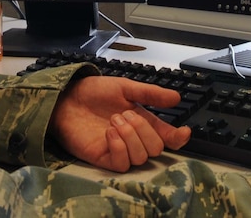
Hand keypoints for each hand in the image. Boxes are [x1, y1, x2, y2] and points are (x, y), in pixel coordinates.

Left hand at [49, 76, 191, 171]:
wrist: (67, 97)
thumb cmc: (93, 92)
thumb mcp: (124, 87)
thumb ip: (150, 93)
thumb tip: (176, 98)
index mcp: (142, 121)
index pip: (166, 136)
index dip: (178, 138)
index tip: (184, 132)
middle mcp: (133, 138)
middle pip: (156, 149)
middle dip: (144, 129)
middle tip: (125, 114)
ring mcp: (118, 149)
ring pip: (141, 157)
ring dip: (131, 136)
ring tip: (114, 120)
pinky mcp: (103, 158)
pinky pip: (122, 164)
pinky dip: (120, 147)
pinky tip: (109, 132)